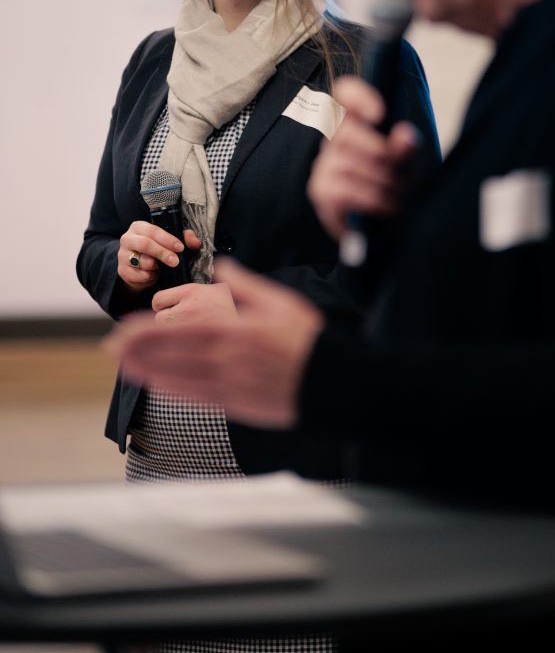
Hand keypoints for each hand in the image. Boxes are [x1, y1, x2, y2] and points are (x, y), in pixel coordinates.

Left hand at [105, 259, 323, 426]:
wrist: (328, 380)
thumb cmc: (308, 339)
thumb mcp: (281, 301)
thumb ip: (247, 285)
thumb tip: (224, 266)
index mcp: (236, 332)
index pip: (183, 330)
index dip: (151, 332)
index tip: (126, 329)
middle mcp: (227, 359)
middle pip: (174, 355)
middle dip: (141, 351)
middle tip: (111, 347)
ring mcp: (230, 383)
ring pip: (180, 377)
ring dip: (149, 371)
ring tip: (124, 365)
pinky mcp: (235, 402)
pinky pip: (197, 395)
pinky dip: (173, 390)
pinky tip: (157, 385)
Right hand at [117, 223, 200, 291]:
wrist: (140, 268)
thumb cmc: (158, 250)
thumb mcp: (171, 241)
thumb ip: (185, 238)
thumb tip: (195, 242)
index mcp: (139, 227)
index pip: (153, 230)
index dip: (168, 239)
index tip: (180, 248)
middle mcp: (127, 238)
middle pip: (145, 244)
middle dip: (162, 253)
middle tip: (175, 261)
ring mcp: (123, 255)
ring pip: (141, 261)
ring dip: (156, 266)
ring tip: (162, 267)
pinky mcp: (122, 271)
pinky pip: (138, 275)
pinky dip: (150, 277)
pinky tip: (154, 274)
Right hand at [307, 76, 419, 239]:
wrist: (386, 232)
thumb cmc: (394, 191)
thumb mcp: (407, 167)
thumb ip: (405, 150)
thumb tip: (406, 135)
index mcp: (357, 126)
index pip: (345, 95)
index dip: (357, 95)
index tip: (380, 113)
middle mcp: (334, 143)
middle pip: (347, 132)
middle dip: (381, 153)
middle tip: (401, 173)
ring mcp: (324, 168)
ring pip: (347, 163)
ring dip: (381, 181)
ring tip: (399, 196)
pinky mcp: (322, 193)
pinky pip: (344, 190)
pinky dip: (372, 199)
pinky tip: (387, 206)